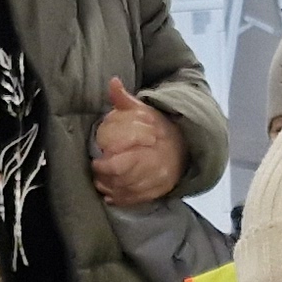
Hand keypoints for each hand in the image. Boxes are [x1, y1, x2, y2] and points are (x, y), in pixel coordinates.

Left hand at [91, 79, 184, 204]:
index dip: (105, 166)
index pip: (123, 162)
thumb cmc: (158, 127)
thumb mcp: (143, 110)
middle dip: (106, 178)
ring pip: (129, 191)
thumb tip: (113, 82)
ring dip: (110, 189)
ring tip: (100, 182)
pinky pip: (137, 200)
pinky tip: (110, 195)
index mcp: (152, 142)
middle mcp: (158, 163)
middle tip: (96, 173)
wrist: (185, 145)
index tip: (96, 160)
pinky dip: (121, 199)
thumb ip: (125, 99)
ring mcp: (160, 180)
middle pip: (124, 179)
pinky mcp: (160, 191)